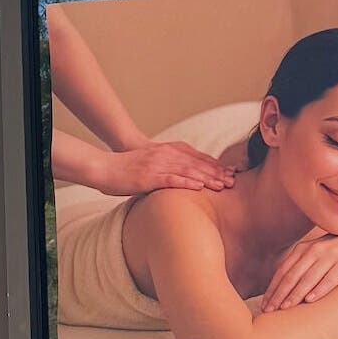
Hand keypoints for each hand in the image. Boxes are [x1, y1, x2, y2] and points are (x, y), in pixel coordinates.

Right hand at [102, 141, 236, 194]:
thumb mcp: (152, 162)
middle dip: (216, 172)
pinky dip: (186, 183)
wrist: (104, 167)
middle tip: (232, 181)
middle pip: (196, 163)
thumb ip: (169, 165)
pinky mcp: (148, 177)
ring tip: (221, 186)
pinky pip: (171, 179)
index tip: (230, 173)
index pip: (196, 157)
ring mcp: (157, 165)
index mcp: (167, 150)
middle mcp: (165, 155)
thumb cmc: (128, 167)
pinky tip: (198, 188)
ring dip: (206, 178)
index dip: (214, 165)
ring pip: (187, 171)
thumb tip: (186, 176)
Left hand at [262, 228, 337, 311]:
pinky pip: (329, 279)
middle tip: (269, 310)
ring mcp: (329, 257)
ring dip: (295, 295)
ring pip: (308, 279)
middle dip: (279, 294)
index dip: (272, 288)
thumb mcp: (316, 252)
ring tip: (284, 308)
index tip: (264, 303)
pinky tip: (309, 300)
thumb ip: (299, 264)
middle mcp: (313, 251)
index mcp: (303, 249)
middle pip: (292, 276)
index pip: (283, 271)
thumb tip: (281, 282)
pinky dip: (319, 290)